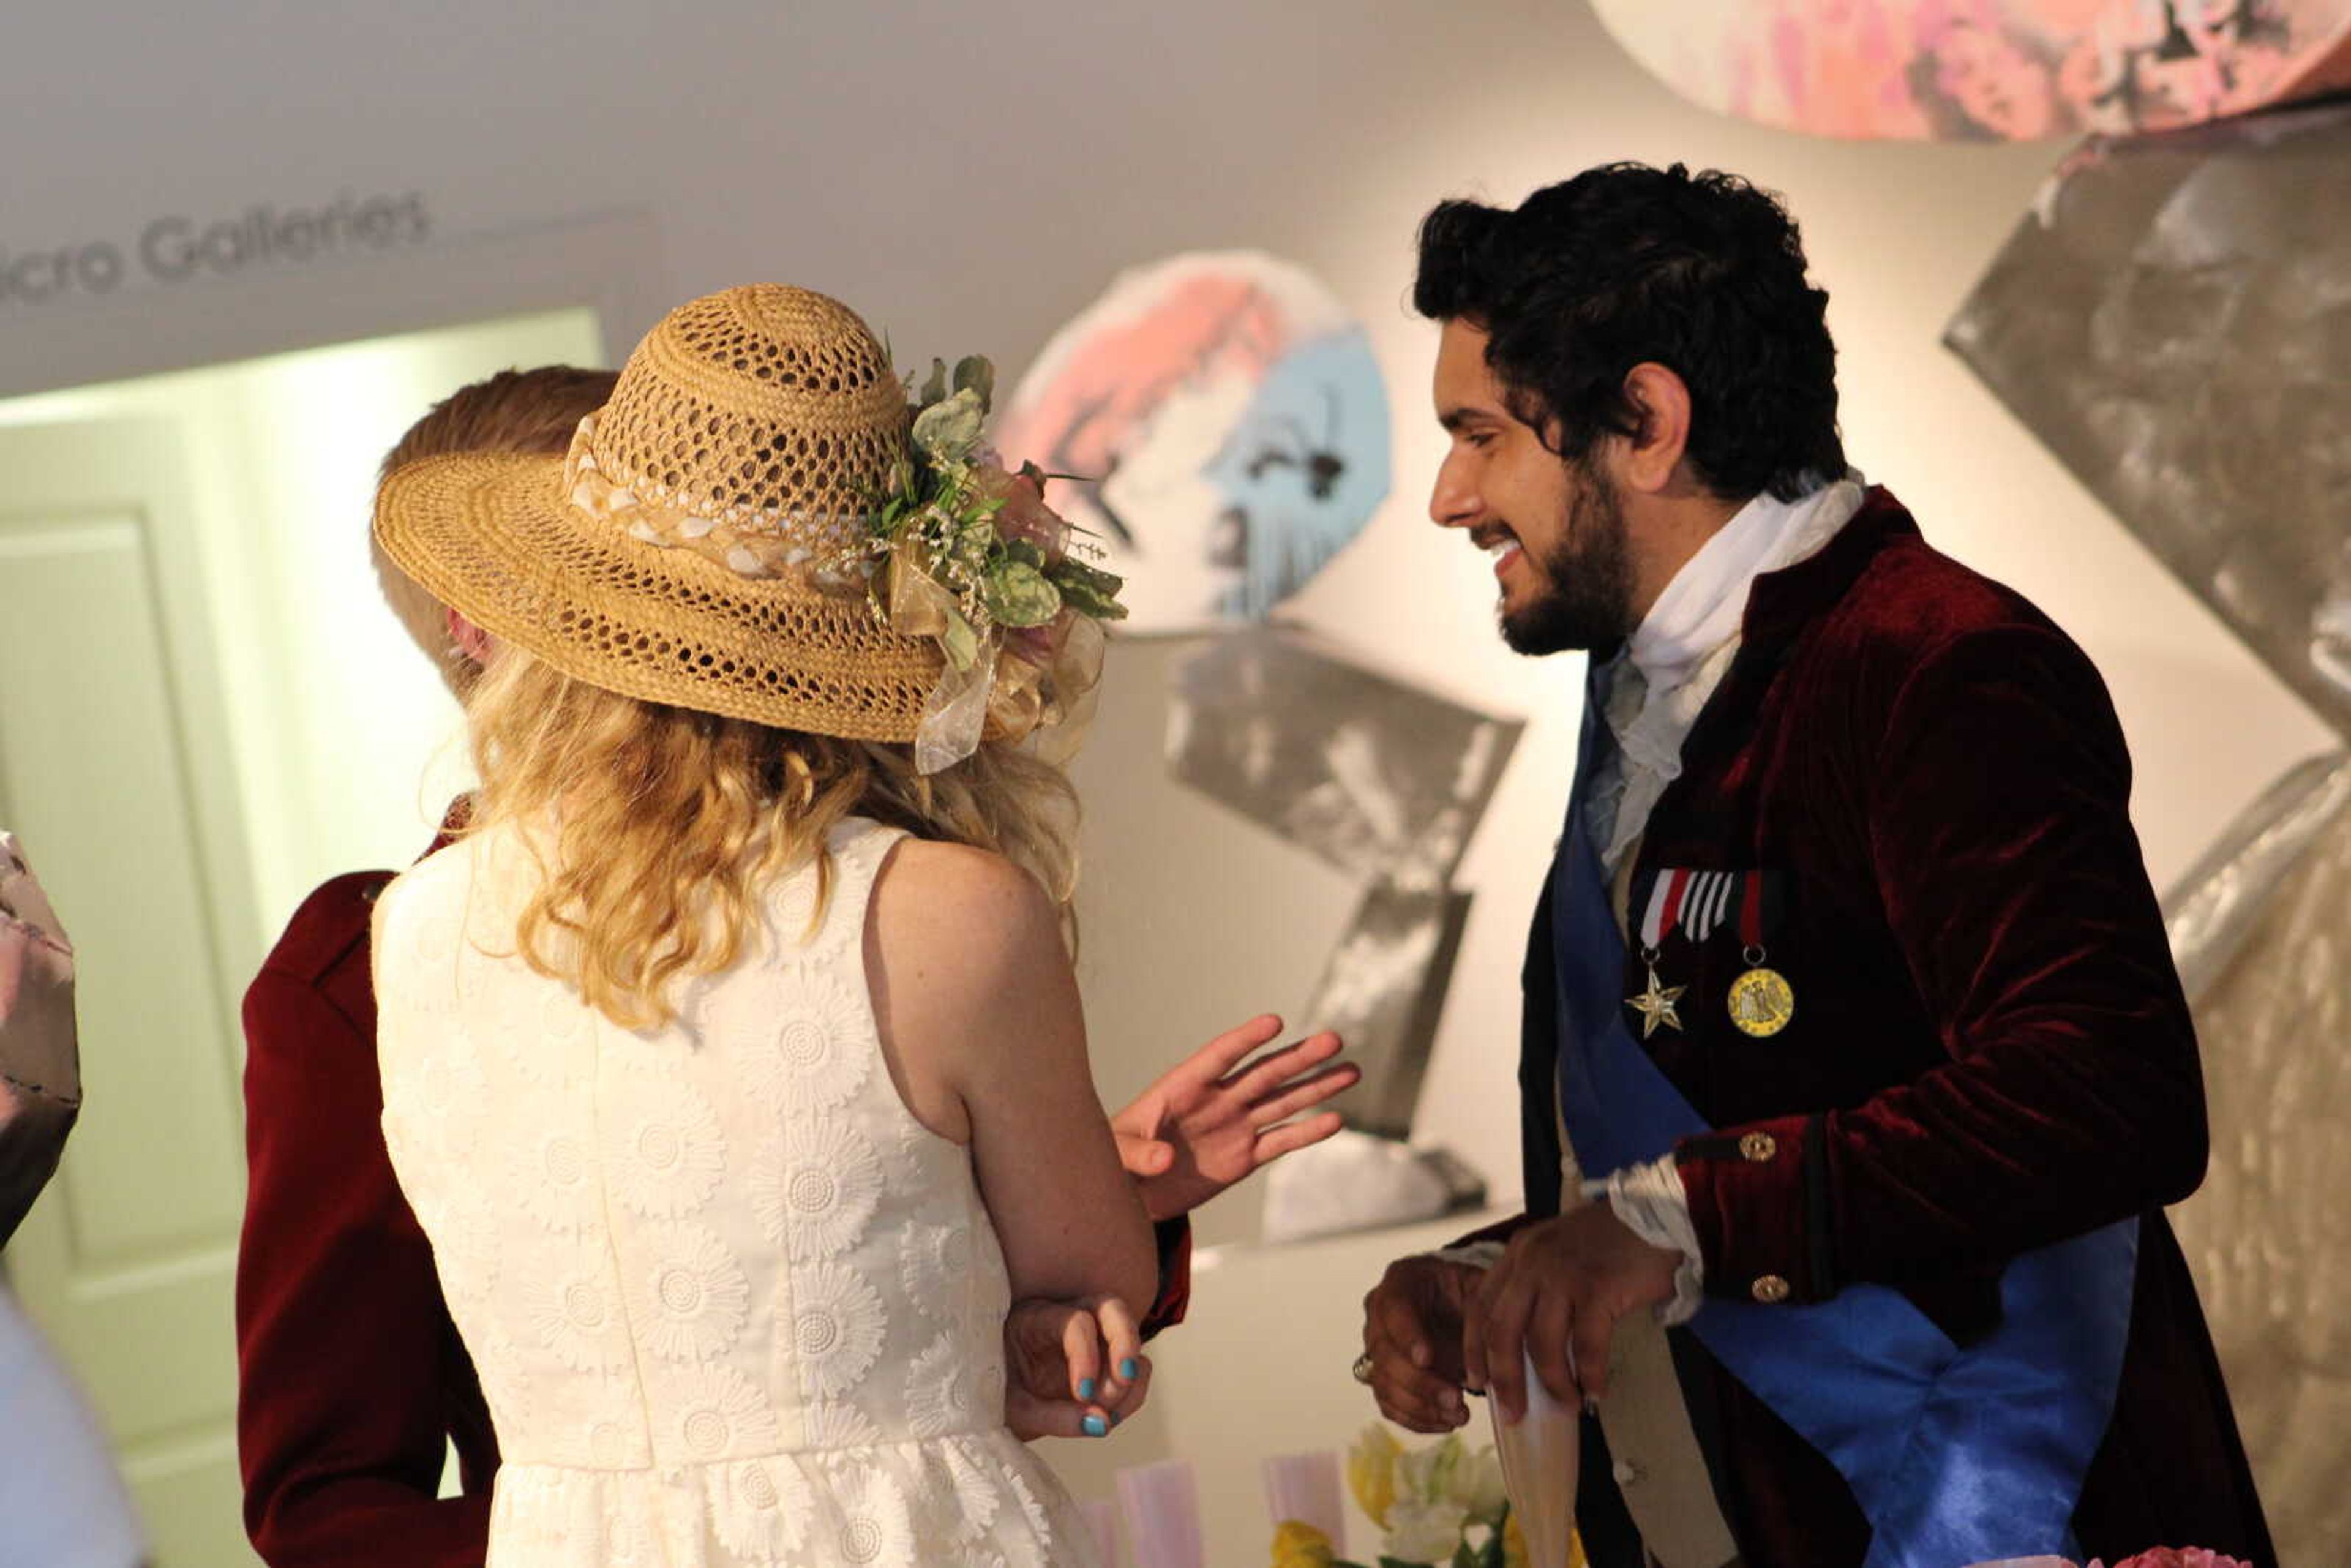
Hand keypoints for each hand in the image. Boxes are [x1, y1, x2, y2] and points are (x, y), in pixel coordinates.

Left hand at [1002, 1294, 1151, 1440]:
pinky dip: (1131, 1393)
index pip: (1075, 1323)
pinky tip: (1111, 1415)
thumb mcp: (1015, 1412)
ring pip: (1129, 1337)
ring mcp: (1090, 1338)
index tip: (1083, 1395)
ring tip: (1109, 1414)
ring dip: (1131, 1377)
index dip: (1086, 1357)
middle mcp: (1068, 1317)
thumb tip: (1103, 1423)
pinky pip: (1133, 1368)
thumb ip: (1056, 1418)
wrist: (986, 1406)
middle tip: (1123, 1382)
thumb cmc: (993, 1400)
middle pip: (1113, 1309)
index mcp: (1035, 1319)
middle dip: (1126, 1344)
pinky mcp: (1104, 1361)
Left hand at [1111, 1014, 1357, 1221]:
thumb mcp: (1116, 1154)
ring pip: (1281, 1102)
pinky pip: (1280, 1142)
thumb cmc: (1115, 1161)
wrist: (1128, 1193)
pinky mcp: (1243, 1157)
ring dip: (1316, 1087)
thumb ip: (1138, 1153)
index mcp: (1183, 1087)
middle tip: (1333, 1039)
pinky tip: (1335, 1120)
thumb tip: (1164, 1160)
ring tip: (1351, 1071)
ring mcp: (1234, 1126)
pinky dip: (1306, 1133)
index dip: (1246, 1040)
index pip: (1220, 1056)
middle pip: (1263, 1074)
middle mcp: (1216, 1101)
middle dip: (1298, 1058)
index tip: (1275, 1022)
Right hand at [1359, 1253, 1481, 1432]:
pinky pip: (1389, 1404)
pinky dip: (1415, 1419)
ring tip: (1458, 1416)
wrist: (1458, 1304)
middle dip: (1419, 1382)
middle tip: (1455, 1399)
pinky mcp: (1384, 1377)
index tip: (1427, 1359)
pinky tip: (1444, 1423)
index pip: (1393, 1307)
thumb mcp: (1479, 1288)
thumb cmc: (1468, 1292)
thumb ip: (1480, 1314)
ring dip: (1419, 1406)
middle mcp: (1378, 1314)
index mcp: (1400, 1281)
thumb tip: (1485, 1359)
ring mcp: (1377, 1348)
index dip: (1407, 1336)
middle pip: (1384, 1352)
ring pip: (1383, 1383)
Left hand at [1463, 1205, 1679, 1422]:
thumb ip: (1537, 1291)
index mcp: (1518, 1253)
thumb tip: (1524, 1354)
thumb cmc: (1610, 1243)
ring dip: (1554, 1383)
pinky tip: (1596, 1392)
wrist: (1658, 1213)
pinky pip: (1586, 1345)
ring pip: (1541, 1343)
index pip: (1480, 1305)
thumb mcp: (1558, 1255)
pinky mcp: (1597, 1287)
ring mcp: (1563, 1273)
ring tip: (1569, 1404)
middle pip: (1502, 1330)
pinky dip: (1590, 1374)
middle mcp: (1532, 1261)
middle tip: (1515, 1414)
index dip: (1473, 1348)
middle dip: (1505, 1379)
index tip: (1477, 1382)